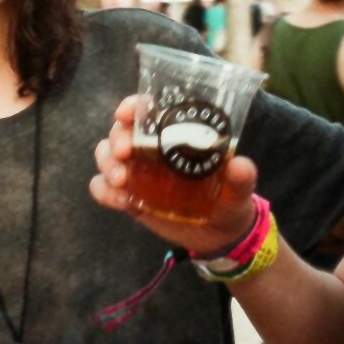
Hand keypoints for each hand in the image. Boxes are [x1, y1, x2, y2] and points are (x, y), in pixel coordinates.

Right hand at [88, 95, 260, 252]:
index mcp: (176, 135)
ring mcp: (137, 171)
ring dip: (107, 163)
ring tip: (121, 182)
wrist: (219, 237)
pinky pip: (102, 186)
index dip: (132, 106)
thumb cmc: (230, 200)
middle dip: (116, 139)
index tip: (125, 114)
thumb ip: (241, 179)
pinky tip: (121, 202)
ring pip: (105, 154)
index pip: (148, 110)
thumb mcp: (239, 190)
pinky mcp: (128, 195)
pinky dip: (104, 190)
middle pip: (121, 130)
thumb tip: (241, 165)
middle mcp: (151, 147)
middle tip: (124, 154)